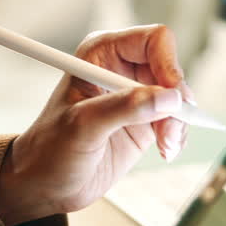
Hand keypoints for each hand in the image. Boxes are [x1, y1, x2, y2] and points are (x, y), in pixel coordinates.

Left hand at [0, 24, 192, 225]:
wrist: (45, 185)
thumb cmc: (50, 149)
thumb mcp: (83, 126)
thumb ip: (124, 108)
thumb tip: (169, 98)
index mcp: (101, 53)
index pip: (152, 41)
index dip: (168, 64)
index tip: (172, 97)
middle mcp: (121, 68)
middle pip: (172, 68)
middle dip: (177, 100)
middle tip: (168, 131)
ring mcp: (135, 95)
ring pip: (179, 96)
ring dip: (179, 122)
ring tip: (165, 146)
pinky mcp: (144, 120)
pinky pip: (177, 118)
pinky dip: (178, 134)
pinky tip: (165, 151)